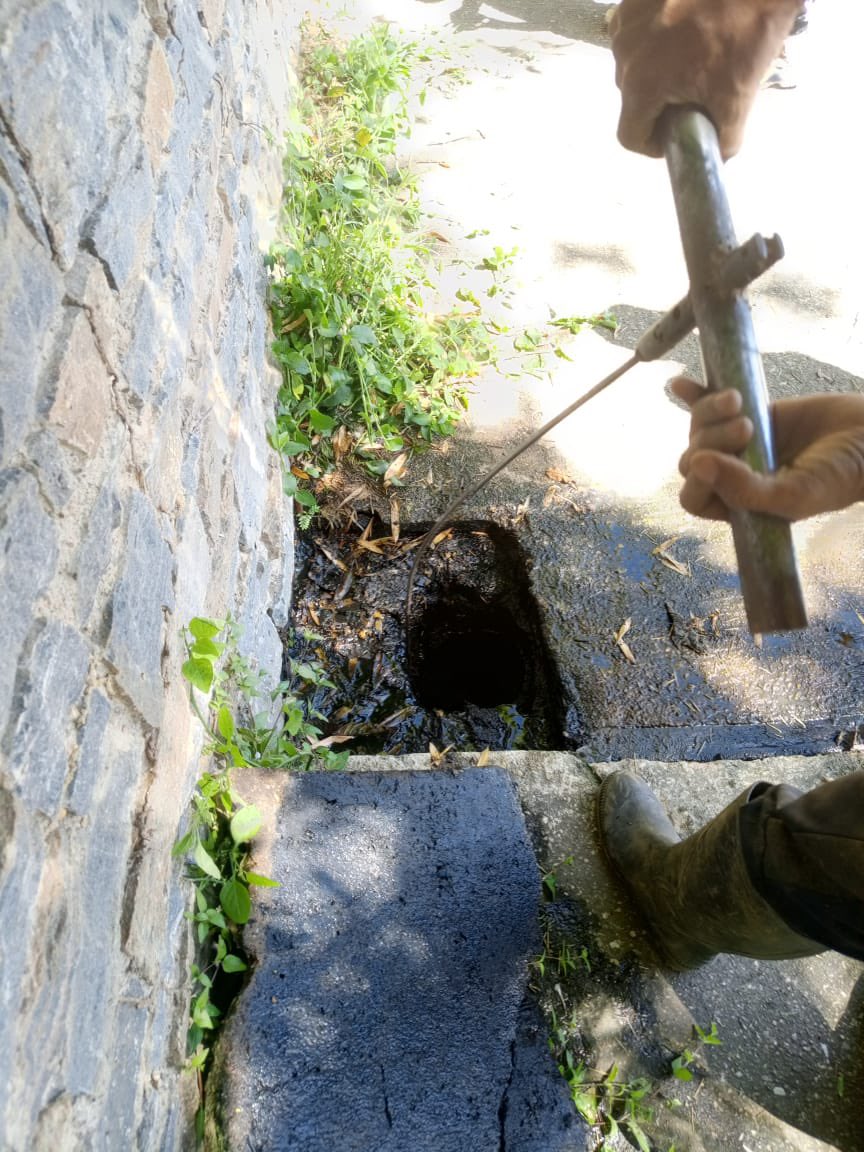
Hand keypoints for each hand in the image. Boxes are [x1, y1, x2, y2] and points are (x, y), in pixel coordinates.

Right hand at [610, 0, 800, 157]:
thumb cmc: (745, 28)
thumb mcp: (740, 95)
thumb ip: (724, 140)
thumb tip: (717, 157)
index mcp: (642, 83)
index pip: (630, 136)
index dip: (654, 144)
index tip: (676, 132)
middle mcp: (624, 53)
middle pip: (632, 99)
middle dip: (659, 103)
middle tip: (694, 91)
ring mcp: (626, 21)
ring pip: (633, 64)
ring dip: (656, 68)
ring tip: (692, 54)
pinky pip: (635, 32)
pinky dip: (654, 37)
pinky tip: (683, 28)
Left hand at [671, 378, 863, 521]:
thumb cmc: (840, 476)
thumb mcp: (795, 494)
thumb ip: (746, 490)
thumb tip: (698, 464)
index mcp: (740, 507)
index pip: (695, 498)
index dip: (697, 479)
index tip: (714, 458)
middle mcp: (733, 477)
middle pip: (692, 459)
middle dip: (711, 439)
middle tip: (747, 425)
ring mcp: (738, 444)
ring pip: (698, 429)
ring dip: (708, 412)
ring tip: (738, 399)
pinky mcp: (749, 412)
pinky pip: (710, 404)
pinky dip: (693, 394)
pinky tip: (679, 384)